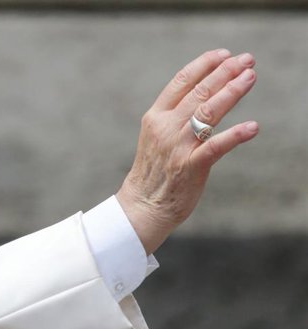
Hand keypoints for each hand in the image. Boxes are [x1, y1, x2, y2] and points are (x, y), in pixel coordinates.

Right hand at [116, 49, 259, 254]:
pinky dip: (235, 135)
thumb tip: (202, 97)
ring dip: (232, 92)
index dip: (204, 65)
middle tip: (247, 60)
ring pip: (208, 112)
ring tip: (250, 78)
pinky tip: (253, 127)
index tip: (224, 54)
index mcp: (155, 117)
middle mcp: (165, 127)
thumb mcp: (157, 137)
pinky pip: (216, 147)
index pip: (180, 82)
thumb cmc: (154, 172)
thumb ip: (175, 118)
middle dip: (225, 73)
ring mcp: (177, 146)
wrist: (143, 206)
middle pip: (198, 92)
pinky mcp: (190, 167)